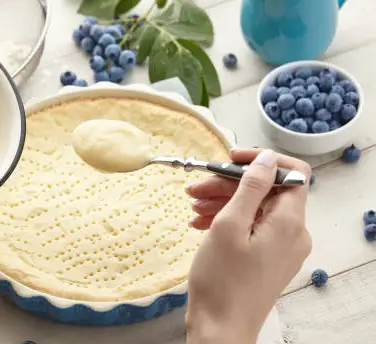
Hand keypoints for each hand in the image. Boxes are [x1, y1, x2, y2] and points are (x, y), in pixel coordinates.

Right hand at [184, 149, 311, 343]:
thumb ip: (250, 187)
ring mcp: (281, 248)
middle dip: (229, 184)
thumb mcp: (230, 225)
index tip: (230, 159)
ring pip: (255, 209)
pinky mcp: (268, 259)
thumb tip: (268, 158)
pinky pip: (251, 228)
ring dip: (223, 202)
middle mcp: (293, 234)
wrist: (219, 329)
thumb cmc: (221, 280)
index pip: (291, 173)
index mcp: (289, 223)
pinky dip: (227, 221)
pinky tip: (200, 223)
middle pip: (266, 191)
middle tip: (196, 188)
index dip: (261, 160)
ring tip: (192, 206)